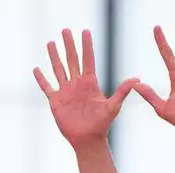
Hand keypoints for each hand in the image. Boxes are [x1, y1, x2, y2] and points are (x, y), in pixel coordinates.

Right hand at [34, 29, 136, 148]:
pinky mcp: (56, 101)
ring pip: (58, 69)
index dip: (86, 46)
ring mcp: (66, 92)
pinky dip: (41, 78)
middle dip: (69, 45)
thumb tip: (137, 79)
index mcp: (90, 83)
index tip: (85, 31)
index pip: (88, 59)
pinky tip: (37, 69)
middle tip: (65, 30)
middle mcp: (77, 84)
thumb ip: (122, 91)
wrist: (88, 139)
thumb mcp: (113, 106)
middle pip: (71, 60)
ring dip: (54, 56)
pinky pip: (47, 87)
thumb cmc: (102, 124)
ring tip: (51, 43)